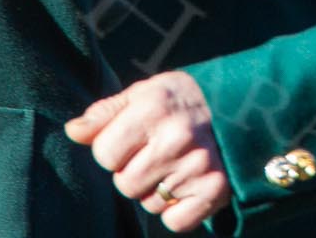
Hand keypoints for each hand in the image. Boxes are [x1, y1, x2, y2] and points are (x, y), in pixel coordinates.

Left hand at [67, 72, 228, 231]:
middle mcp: (177, 138)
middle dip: (134, 172)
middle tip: (158, 153)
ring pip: (148, 203)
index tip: (135, 138)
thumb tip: (72, 131)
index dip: (113, 150)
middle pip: (125, 184)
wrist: (242, 107)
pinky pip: (174, 221)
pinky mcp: (215, 190)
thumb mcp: (145, 93)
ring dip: (156, 190)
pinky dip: (177, 210)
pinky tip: (188, 184)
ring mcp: (197, 166)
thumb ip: (106, 113)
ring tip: (176, 165)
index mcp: (154, 107)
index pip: (103, 154)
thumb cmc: (181, 101)